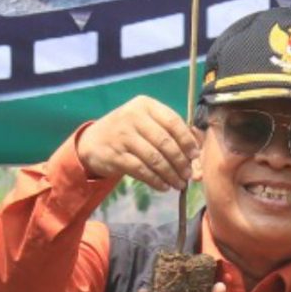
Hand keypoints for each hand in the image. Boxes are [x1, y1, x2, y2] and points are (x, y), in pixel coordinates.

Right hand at [75, 96, 198, 192]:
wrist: (94, 141)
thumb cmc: (129, 131)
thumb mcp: (145, 122)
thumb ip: (168, 131)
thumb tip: (197, 153)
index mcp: (146, 105)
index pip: (173, 122)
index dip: (187, 140)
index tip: (195, 156)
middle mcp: (133, 117)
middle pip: (165, 142)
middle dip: (181, 161)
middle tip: (188, 175)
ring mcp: (123, 136)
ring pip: (155, 159)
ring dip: (171, 174)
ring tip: (179, 184)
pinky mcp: (116, 155)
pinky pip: (141, 170)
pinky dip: (156, 180)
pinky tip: (164, 186)